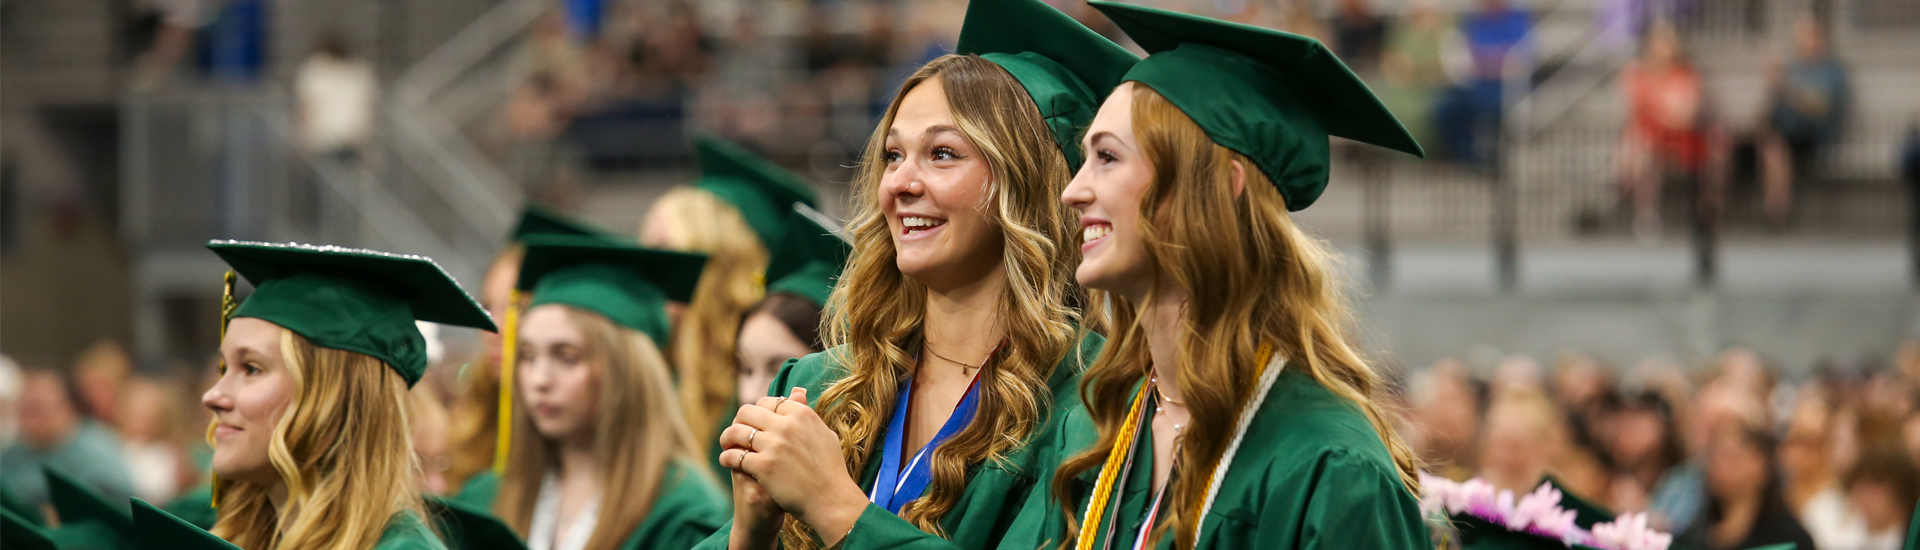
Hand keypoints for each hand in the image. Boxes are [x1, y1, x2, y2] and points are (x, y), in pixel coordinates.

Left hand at [720, 388, 868, 543]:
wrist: (831, 499)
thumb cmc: (831, 470)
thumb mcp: (824, 433)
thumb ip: (808, 413)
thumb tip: (798, 392)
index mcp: (801, 413)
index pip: (768, 402)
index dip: (758, 412)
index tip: (754, 422)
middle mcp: (786, 425)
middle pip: (747, 411)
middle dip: (739, 421)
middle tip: (737, 433)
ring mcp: (774, 445)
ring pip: (736, 431)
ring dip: (727, 437)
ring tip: (727, 445)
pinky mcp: (763, 465)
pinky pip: (734, 455)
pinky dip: (726, 457)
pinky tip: (727, 461)